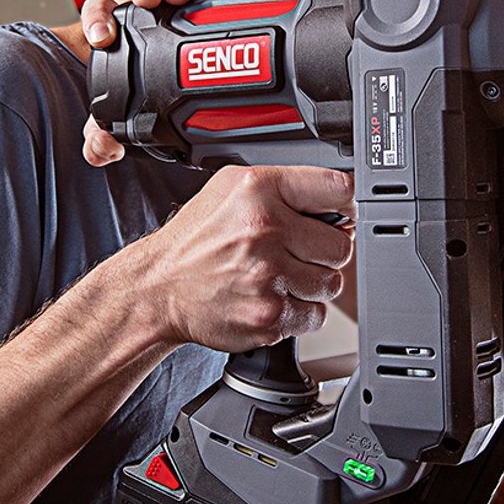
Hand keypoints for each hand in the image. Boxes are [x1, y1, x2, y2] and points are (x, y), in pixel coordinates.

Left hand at [80, 0, 244, 166]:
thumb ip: (103, 136)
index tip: (102, 37)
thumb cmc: (145, 99)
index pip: (101, 10)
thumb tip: (101, 149)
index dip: (98, 17)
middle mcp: (151, 9)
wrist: (192, 102)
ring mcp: (186, 4)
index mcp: (120, 29)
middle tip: (147, 2)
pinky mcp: (218, 8)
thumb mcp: (122, 118)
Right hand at [127, 165, 354, 352]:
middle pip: (341, 246)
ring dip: (312, 284)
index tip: (340, 215)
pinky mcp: (268, 317)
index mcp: (258, 191)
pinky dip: (299, 311)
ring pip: (331, 284)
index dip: (345, 205)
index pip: (338, 190)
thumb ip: (286, 186)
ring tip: (280, 276)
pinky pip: (315, 316)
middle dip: (324, 251)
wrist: (159, 287)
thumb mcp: (231, 187)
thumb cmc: (197, 240)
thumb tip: (341, 206)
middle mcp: (264, 232)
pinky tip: (272, 297)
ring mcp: (267, 278)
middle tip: (297, 252)